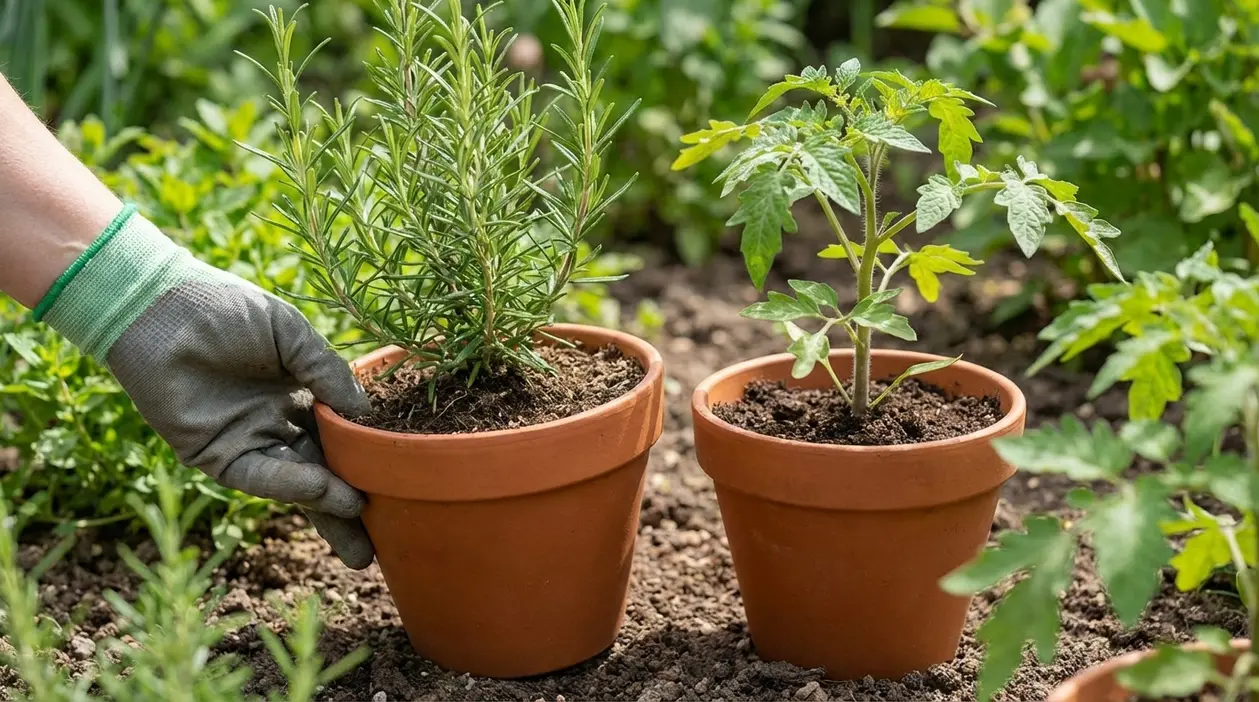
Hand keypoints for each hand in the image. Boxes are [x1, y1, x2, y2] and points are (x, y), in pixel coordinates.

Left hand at [37, 208, 374, 568]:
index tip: (404, 473)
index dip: (369, 454)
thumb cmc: (225, 309)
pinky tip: (324, 491)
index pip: (342, 433)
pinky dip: (292, 484)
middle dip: (354, 503)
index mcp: (299, 392)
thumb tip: (368, 414)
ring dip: (329, 507)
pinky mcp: (215, 454)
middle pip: (325, 468)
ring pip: (297, 483)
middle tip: (390, 534)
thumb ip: (327, 372)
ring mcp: (248, 440)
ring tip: (364, 530)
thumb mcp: (290, 333)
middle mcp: (277, 422)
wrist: (159, 308)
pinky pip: (260, 476)